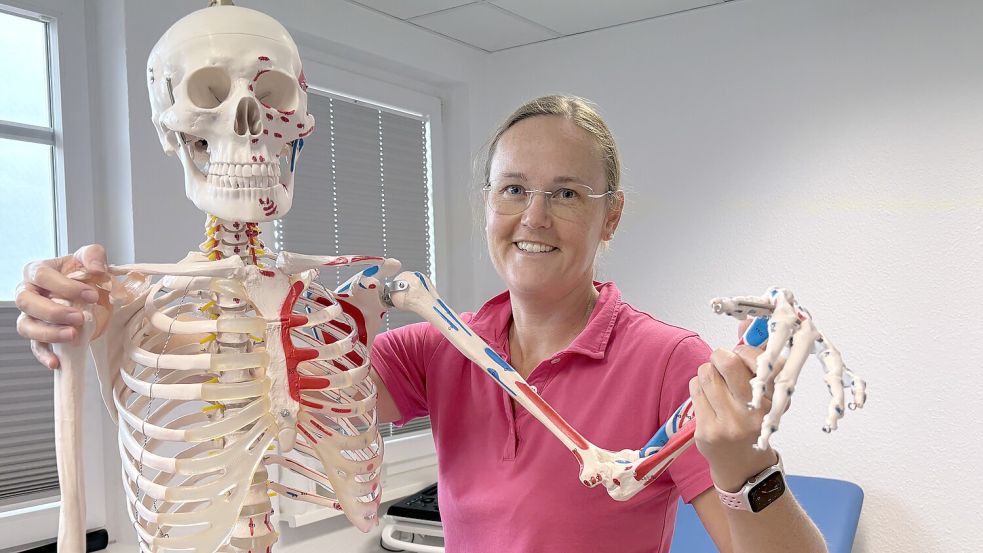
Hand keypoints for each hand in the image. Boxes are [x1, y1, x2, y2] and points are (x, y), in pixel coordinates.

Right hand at [14, 244, 109, 368]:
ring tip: (73, 336)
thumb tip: (97, 268)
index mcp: (38, 271)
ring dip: (48, 333)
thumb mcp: (91, 258)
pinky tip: (56, 362)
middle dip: (53, 311)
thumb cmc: (84, 274)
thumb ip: (93, 255)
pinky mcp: (39, 334)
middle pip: (26, 302)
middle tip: (79, 317)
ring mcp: (31, 315)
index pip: (42, 276)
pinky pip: (35, 346)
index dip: (64, 286)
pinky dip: (44, 355)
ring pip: (26, 326)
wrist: (90, 293)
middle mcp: (28, 293)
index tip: (91, 294)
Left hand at [689, 324, 785, 491]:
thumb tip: (747, 321)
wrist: (745, 467)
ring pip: (705, 373)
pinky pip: (694, 389)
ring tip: (717, 387)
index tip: (742, 358)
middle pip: (724, 361)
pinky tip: (709, 400)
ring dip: (708, 373)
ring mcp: (728, 423)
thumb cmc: (755, 420)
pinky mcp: (707, 431)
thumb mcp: (765, 391)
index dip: (743, 353)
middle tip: (722, 364)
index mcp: (773, 399)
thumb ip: (757, 355)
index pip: (755, 358)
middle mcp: (752, 412)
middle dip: (719, 357)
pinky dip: (699, 388)